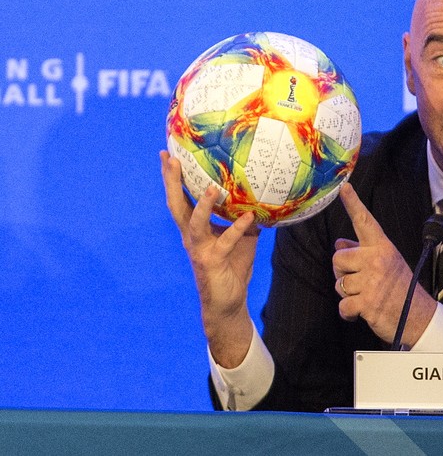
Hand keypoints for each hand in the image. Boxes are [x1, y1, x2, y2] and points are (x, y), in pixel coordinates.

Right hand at [160, 150, 259, 367]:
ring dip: (204, 206)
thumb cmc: (233, 266)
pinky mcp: (212, 263)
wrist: (229, 302)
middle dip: (173, 183)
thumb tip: (261, 194)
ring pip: (196, 224)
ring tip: (212, 188)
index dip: (173, 178)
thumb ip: (244, 216)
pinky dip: (237, 230)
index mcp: (194, 228)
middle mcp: (191, 237)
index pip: (181, 198)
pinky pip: (226, 243)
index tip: (168, 154)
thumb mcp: (241, 236)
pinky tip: (249, 218)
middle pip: (177, 206)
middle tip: (172, 159)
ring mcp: (200, 250)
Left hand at [332, 183, 436, 345]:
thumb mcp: (387, 264)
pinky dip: (349, 312)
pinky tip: (362, 312)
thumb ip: (363, 252)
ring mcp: (372, 281)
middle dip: (342, 272)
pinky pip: (343, 305)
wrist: (419, 317)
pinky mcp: (367, 302)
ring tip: (366, 296)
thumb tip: (339, 243)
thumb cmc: (401, 289)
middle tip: (360, 282)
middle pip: (338, 258)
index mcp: (382, 248)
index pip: (364, 222)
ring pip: (339, 283)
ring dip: (347, 294)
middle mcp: (377, 260)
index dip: (353, 204)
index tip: (344, 187)